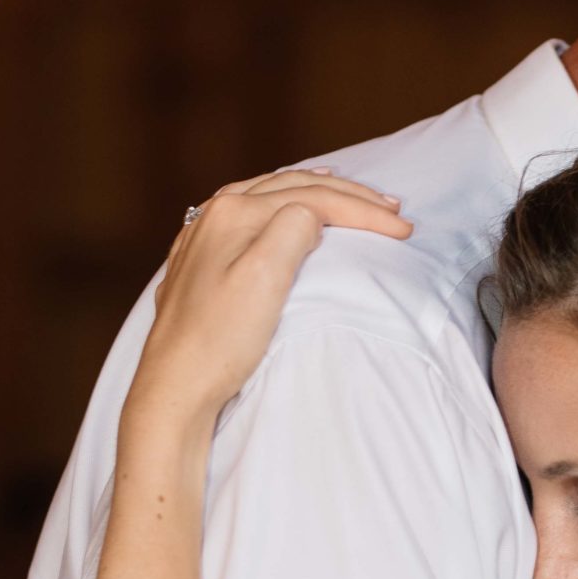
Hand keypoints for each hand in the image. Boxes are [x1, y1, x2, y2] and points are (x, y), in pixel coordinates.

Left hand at [140, 169, 412, 418]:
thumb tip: (310, 213)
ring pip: (269, 198)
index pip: (312, 199)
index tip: (403, 228)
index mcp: (231, 213)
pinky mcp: (201, 265)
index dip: (362, 211)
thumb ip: (293, 230)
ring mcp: (203, 239)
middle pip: (291, 189)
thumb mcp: (264, 278)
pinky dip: (282, 209)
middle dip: (346, 196)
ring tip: (349, 195)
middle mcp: (213, 216)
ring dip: (315, 195)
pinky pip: (250, 217)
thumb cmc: (220, 342)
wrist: (175, 389)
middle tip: (391, 207)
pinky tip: (290, 213)